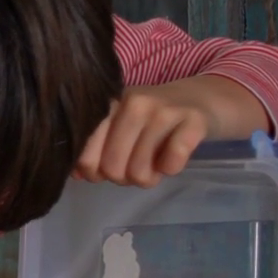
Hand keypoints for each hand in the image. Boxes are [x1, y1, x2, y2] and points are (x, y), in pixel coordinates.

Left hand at [74, 75, 269, 186]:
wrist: (201, 98)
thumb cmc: (151, 119)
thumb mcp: (118, 126)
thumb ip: (93, 148)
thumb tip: (77, 175)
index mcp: (109, 103)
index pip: (85, 154)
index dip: (93, 172)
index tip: (105, 170)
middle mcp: (134, 102)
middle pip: (112, 169)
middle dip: (123, 178)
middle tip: (135, 167)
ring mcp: (165, 110)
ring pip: (140, 171)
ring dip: (148, 177)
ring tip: (154, 163)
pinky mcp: (194, 121)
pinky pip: (172, 164)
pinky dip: (171, 169)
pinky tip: (173, 156)